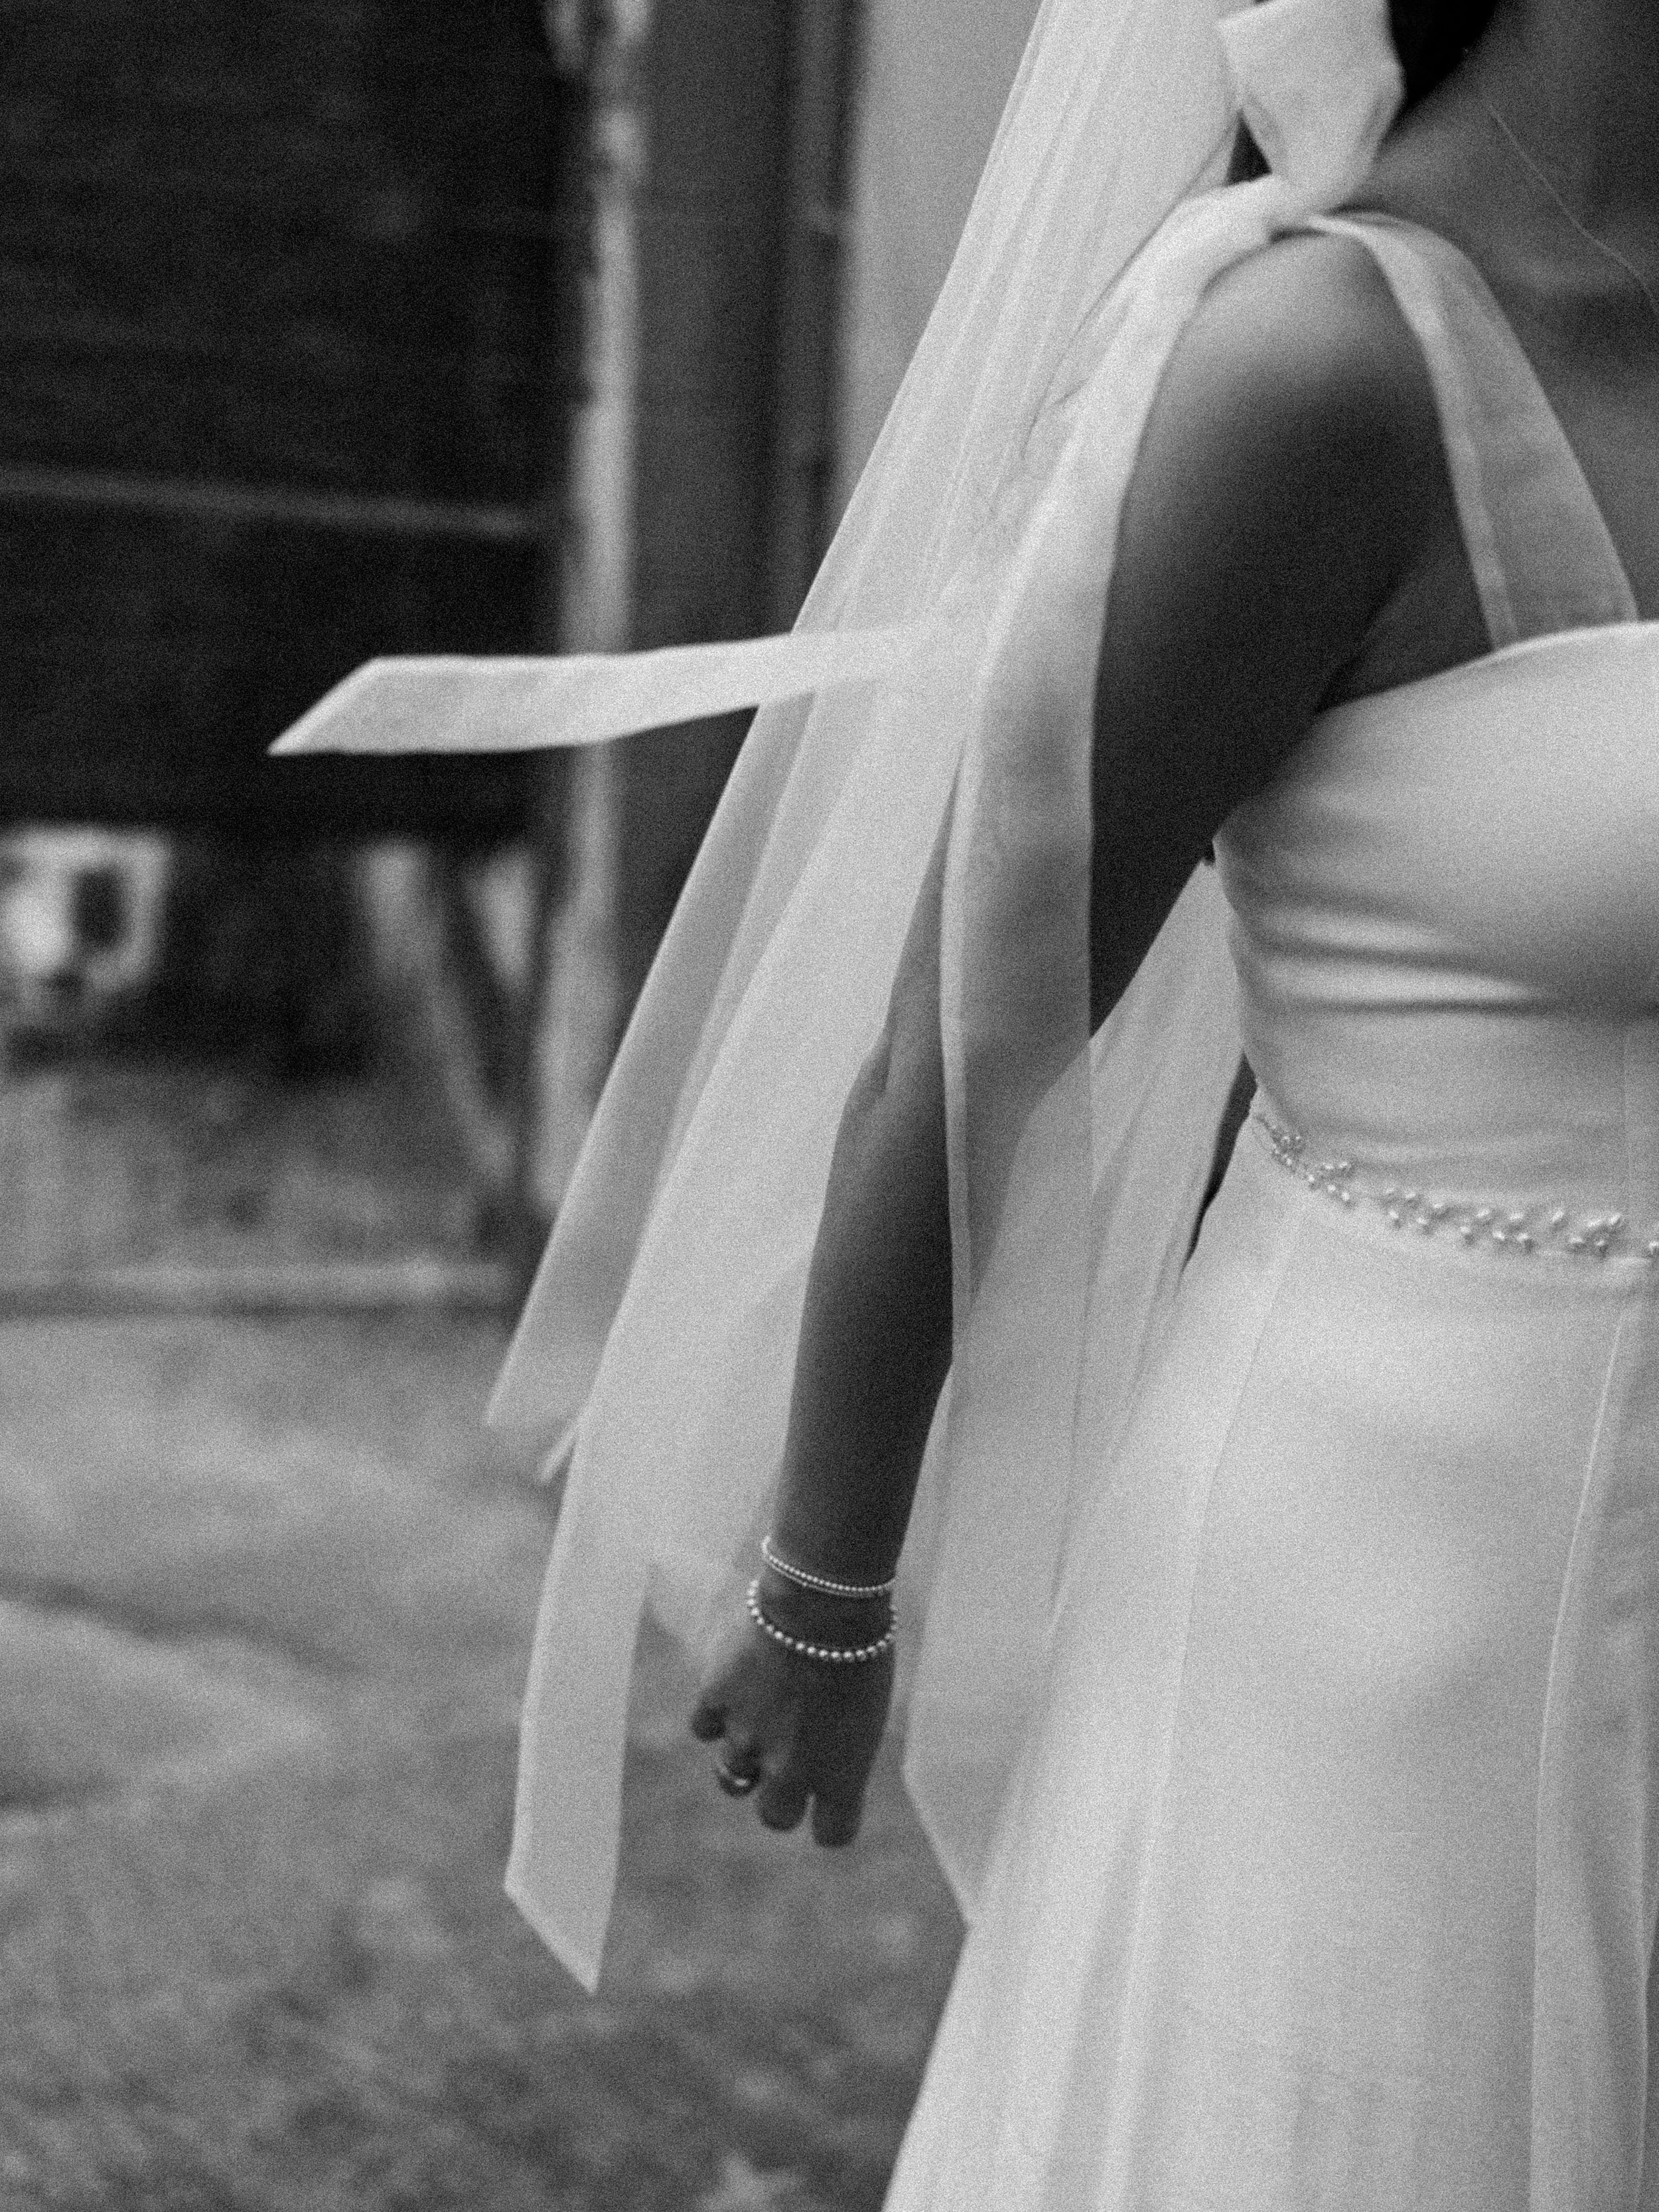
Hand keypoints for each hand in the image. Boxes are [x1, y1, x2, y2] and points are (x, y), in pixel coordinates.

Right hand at [689, 1580, 895, 1844]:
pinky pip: (705, 1727)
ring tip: (761, 1714)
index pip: (833, 1834)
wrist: (821, 1602)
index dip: (831, 1818)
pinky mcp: (716, 1702)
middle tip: (786, 1760)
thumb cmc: (863, 1647)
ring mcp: (748, 1738)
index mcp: (841, 1777)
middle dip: (780, 1794)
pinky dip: (717, 1712)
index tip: (831, 1802)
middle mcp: (791, 1771)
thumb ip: (843, 1746)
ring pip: (732, 1776)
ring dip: (746, 1753)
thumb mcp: (870, 1709)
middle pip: (775, 1816)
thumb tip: (823, 1756)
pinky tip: (735, 1687)